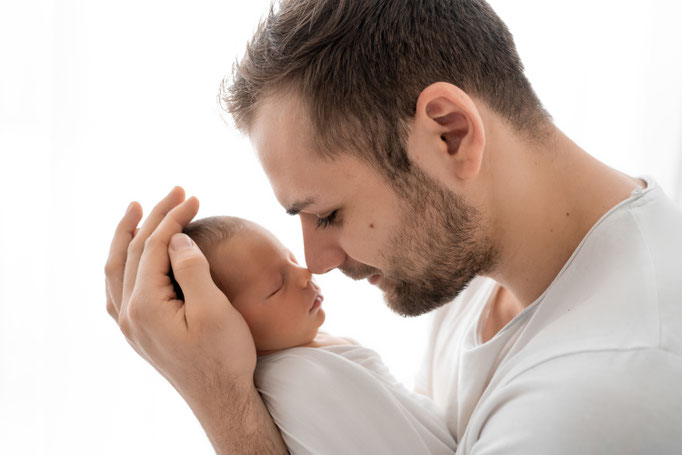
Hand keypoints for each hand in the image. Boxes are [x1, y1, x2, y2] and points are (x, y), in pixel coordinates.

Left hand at [104, 187, 256, 403]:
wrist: (221, 398)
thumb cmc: (224, 357)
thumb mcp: (214, 310)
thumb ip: (190, 270)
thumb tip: (176, 239)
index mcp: (145, 306)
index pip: (154, 247)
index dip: (173, 218)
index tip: (194, 198)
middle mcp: (128, 314)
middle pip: (134, 252)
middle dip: (154, 218)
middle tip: (176, 192)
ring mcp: (130, 326)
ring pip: (118, 269)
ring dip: (128, 237)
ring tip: (137, 210)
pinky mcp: (138, 333)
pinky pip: (118, 291)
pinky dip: (122, 265)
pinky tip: (129, 259)